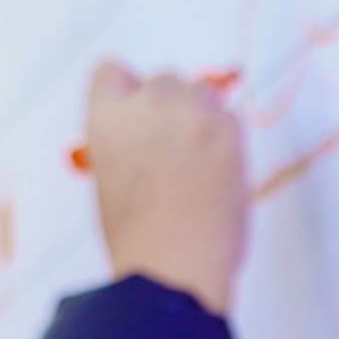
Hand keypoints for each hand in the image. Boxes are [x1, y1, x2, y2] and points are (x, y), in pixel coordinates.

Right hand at [82, 61, 246, 315]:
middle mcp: (146, 104)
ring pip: (202, 92)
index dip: (128, 93)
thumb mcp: (112, 182)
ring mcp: (190, 112)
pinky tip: (220, 175)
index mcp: (106, 119)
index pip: (111, 71)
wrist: (174, 267)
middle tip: (177, 151)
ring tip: (199, 167)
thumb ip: (127, 145)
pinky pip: (232, 117)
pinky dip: (229, 139)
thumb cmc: (140, 239)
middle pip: (164, 79)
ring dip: (203, 117)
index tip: (139, 114)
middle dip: (171, 107)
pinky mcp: (229, 128)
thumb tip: (151, 137)